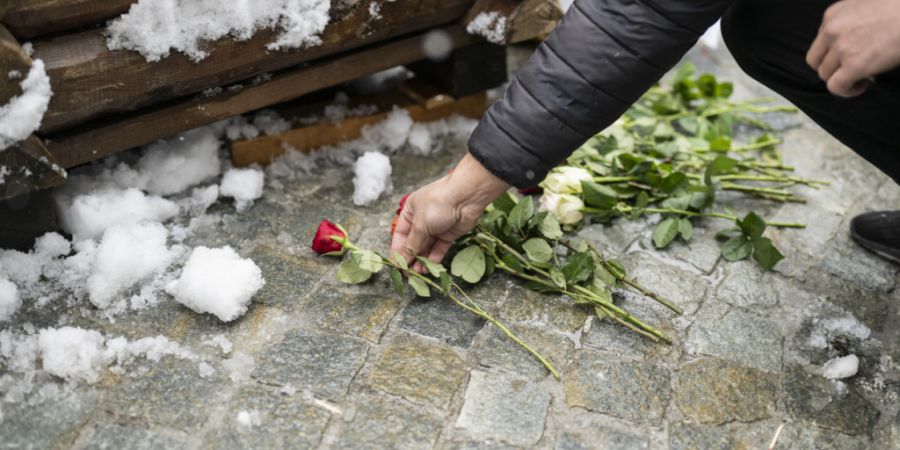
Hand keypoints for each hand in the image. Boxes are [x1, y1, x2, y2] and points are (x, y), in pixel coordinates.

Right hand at [390, 153, 509, 271]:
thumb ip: (411, 245)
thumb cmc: (438, 204)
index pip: (400, 235)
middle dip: (410, 258)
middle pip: (413, 243)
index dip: (397, 251)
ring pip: (426, 247)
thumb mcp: (420, 225)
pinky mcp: (449, 234)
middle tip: (408, 275)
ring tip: (419, 274)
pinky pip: (439, 248)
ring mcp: (436, 227)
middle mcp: (422, 220)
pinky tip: (430, 268)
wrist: (467, 196)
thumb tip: (401, 261)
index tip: (396, 266)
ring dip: (422, 260)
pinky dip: (434, 258)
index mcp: (410, 212)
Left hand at [806, 0, 899, 96]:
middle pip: (816, 60)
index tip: (852, 54)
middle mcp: (832, 30)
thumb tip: (854, 40)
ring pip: (825, 75)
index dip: (833, 52)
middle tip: (852, 68)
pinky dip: (847, 90)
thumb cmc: (898, 8)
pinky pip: (836, 87)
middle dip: (832, 67)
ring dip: (842, 79)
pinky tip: (863, 85)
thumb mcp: (868, 5)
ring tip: (863, 76)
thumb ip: (852, 20)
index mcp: (833, 14)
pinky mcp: (854, 65)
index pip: (820, 41)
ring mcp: (841, 48)